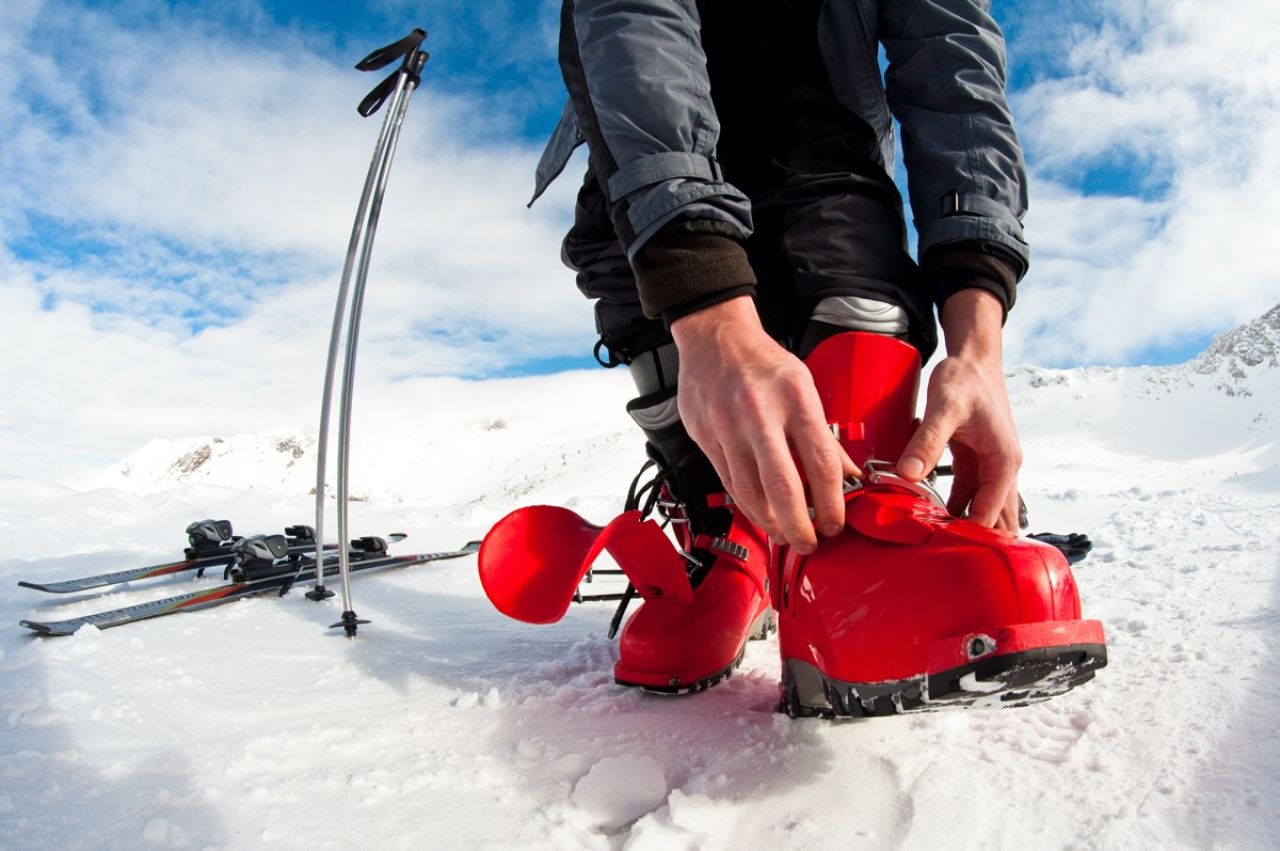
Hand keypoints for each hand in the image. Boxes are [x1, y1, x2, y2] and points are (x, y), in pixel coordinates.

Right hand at [670, 296, 856, 552]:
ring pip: (750, 492)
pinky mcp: (705, 437)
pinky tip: (760, 516)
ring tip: (785, 535)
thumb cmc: (763, 363)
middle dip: (800, 525)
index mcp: (794, 397)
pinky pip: (729, 483)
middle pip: (783, 486)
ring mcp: (727, 426)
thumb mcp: (804, 387)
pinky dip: (746, 506)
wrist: (714, 338)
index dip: (832, 503)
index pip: (821, 463)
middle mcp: (759, 413)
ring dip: (770, 522)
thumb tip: (847, 477)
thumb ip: (823, 435)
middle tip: (809, 543)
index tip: (836, 523)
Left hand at [898, 290, 1021, 529]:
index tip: (943, 552)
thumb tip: (908, 474)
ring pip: (982, 510)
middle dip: (975, 541)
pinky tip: (931, 522)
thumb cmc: (966, 380)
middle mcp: (1003, 469)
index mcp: (1004, 461)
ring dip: (963, 527)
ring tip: (934, 549)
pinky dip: (953, 510)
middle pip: (996, 519)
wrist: (973, 358)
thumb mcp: (944, 409)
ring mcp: (990, 468)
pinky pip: (967, 496)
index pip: (991, 513)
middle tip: (942, 560)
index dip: (969, 535)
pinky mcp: (975, 463)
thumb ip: (927, 441)